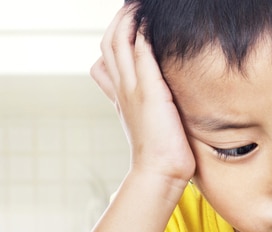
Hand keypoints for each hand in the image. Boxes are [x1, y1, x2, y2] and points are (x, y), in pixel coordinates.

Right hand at [91, 3, 194, 182]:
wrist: (160, 174)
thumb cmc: (163, 152)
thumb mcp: (152, 124)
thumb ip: (150, 105)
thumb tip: (161, 96)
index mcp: (121, 94)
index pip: (107, 55)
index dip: (116, 33)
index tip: (129, 20)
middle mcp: (122, 88)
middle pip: (110, 41)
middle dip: (120, 18)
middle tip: (132, 6)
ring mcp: (132, 89)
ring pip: (120, 40)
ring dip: (129, 18)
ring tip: (139, 6)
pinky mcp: (149, 92)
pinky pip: (141, 52)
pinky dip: (143, 32)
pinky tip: (150, 20)